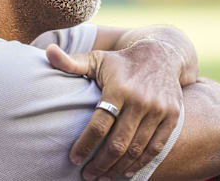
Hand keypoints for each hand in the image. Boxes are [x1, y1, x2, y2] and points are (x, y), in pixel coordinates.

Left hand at [47, 41, 182, 180]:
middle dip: (100, 163)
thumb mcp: (97, 58)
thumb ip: (71, 61)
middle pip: (117, 143)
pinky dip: (140, 164)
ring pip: (136, 149)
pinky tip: (126, 172)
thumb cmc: (121, 62)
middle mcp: (141, 100)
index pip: (99, 124)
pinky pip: (156, 148)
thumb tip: (48, 52)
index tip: (74, 159)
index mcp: (119, 88)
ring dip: (118, 168)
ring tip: (103, 177)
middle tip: (87, 175)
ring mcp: (159, 110)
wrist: (162, 54)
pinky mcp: (172, 117)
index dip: (85, 145)